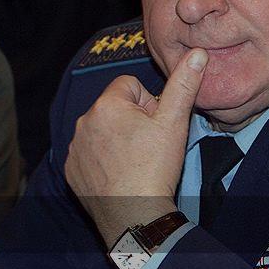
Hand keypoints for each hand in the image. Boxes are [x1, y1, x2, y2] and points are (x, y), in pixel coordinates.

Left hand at [65, 48, 207, 246]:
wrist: (134, 215)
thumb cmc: (155, 168)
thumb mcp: (174, 122)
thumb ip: (184, 84)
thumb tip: (196, 53)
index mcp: (107, 104)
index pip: (130, 85)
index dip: (148, 103)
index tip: (155, 125)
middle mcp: (83, 121)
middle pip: (115, 107)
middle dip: (131, 120)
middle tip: (148, 145)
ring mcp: (75, 146)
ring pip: (101, 130)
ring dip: (116, 139)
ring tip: (134, 161)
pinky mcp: (71, 168)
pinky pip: (88, 153)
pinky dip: (102, 160)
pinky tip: (118, 174)